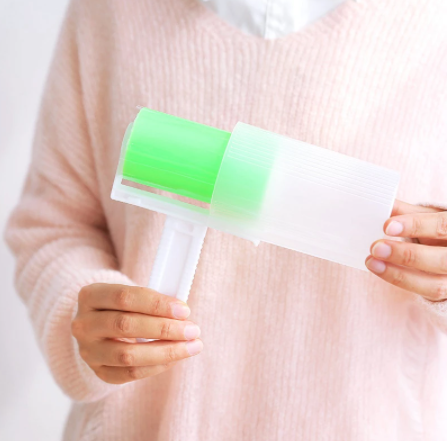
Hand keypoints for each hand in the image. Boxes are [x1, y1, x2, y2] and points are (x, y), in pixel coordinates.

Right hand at [72, 284, 202, 383]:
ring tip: (191, 346)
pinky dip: (156, 366)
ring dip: (165, 351)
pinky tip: (175, 358)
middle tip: (192, 330)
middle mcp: (83, 324)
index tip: (184, 310)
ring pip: (127, 355)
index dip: (157, 304)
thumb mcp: (130, 294)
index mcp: (90, 295)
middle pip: (126, 325)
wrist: (98, 325)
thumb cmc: (123, 305)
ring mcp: (87, 350)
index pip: (125, 297)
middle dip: (165, 328)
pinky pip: (129, 373)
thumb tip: (182, 312)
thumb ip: (151, 299)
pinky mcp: (97, 370)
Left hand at [366, 200, 446, 301]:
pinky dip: (402, 281)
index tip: (388, 226)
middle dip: (407, 255)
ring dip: (399, 274)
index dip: (417, 226)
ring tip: (372, 262)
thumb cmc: (439, 230)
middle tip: (376, 247)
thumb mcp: (428, 216)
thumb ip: (406, 211)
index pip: (443, 226)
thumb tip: (379, 203)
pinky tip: (381, 270)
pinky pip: (427, 292)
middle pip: (442, 260)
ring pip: (435, 284)